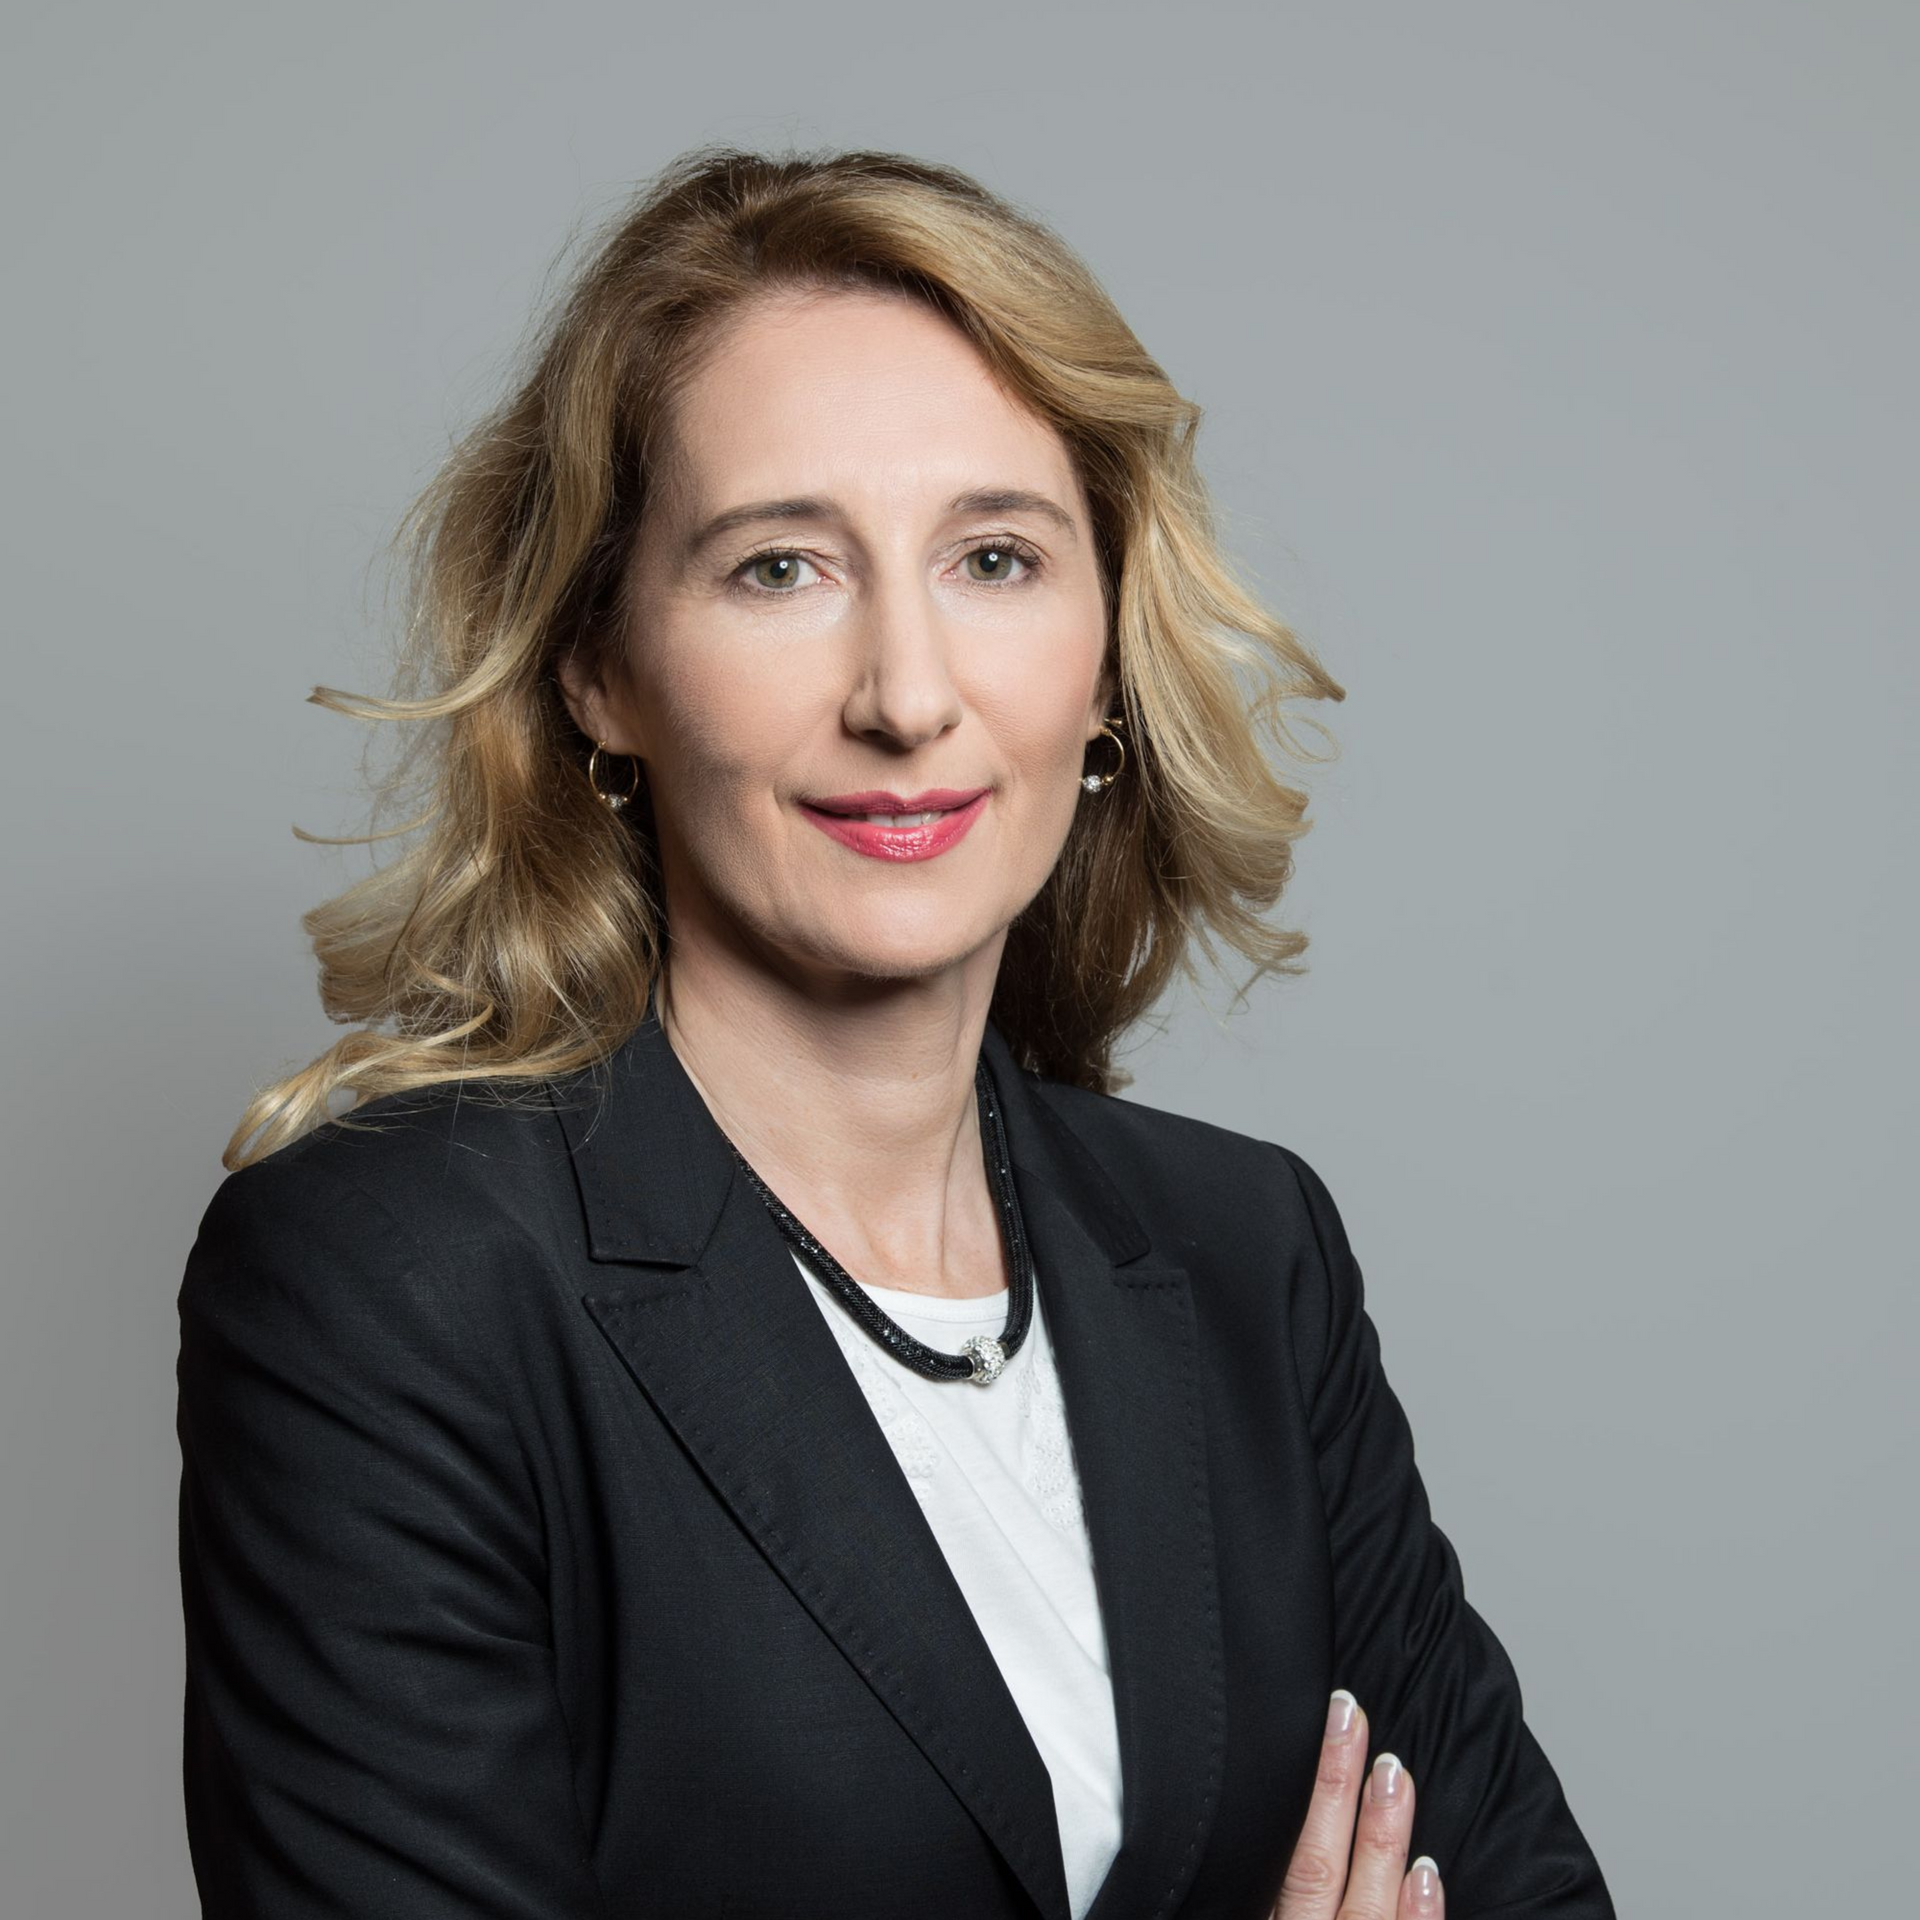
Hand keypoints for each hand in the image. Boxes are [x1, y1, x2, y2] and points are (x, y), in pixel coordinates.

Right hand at [1271, 1689, 1443, 1917]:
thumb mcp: (1259, 1911)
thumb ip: (1276, 1885)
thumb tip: (1283, 1820)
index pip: (1282, 1855)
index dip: (1303, 1792)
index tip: (1328, 1720)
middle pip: (1316, 1865)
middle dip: (1333, 1789)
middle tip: (1351, 1719)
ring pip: (1364, 1904)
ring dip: (1379, 1838)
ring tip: (1394, 1774)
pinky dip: (1418, 1916)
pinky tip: (1427, 1873)